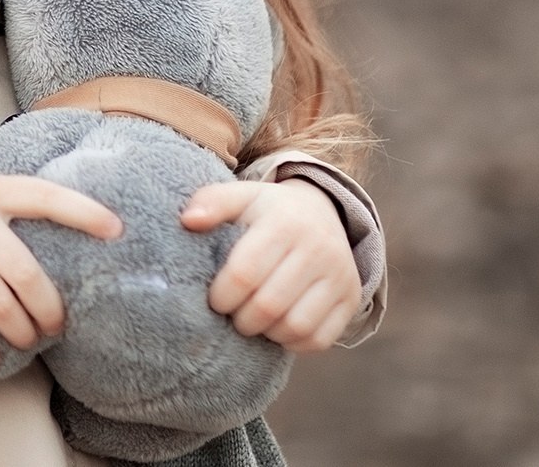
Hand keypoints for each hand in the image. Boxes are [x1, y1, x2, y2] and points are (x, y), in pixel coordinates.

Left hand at [181, 178, 359, 352]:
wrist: (322, 213)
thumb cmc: (269, 211)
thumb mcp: (241, 196)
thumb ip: (211, 202)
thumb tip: (188, 220)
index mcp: (285, 223)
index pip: (245, 273)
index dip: (222, 295)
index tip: (215, 299)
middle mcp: (318, 249)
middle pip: (269, 305)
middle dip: (241, 319)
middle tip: (232, 314)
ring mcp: (339, 276)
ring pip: (296, 326)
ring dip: (266, 333)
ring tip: (253, 321)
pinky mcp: (350, 299)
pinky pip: (321, 339)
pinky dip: (294, 342)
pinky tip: (278, 328)